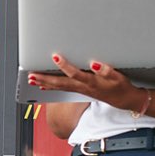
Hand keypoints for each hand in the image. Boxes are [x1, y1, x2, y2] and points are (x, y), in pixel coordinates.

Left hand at [27, 54, 143, 111]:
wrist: (123, 99)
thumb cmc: (120, 86)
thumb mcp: (118, 77)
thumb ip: (107, 71)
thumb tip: (94, 64)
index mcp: (91, 82)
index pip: (75, 74)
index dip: (65, 66)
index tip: (55, 56)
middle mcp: (82, 87)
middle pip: (61, 83)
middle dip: (45, 79)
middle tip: (31, 75)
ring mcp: (79, 90)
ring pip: (58, 86)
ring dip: (44, 83)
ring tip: (31, 79)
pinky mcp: (79, 90)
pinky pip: (61, 89)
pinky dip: (50, 87)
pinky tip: (42, 86)